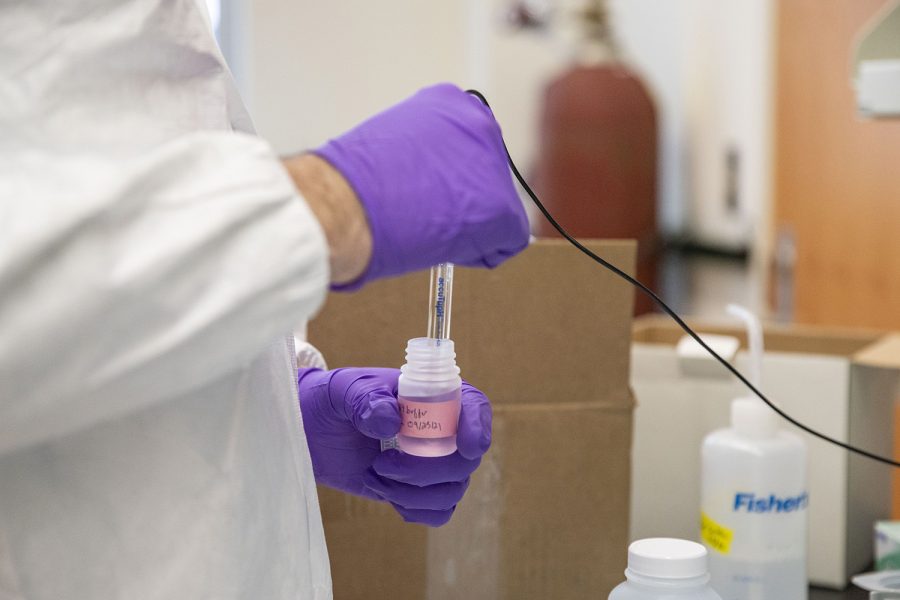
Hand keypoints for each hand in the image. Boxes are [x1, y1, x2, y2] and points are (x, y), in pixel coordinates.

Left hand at [297, 367, 491, 525]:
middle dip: (428, 470)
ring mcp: (432, 462)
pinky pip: (438, 512)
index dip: (479, 426)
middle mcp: (441, 429)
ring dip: (414, 492)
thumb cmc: (332, 399)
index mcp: (432, 394)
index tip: (467, 446)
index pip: (474, 406)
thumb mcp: (343, 389)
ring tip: (375, 474)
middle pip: (465, 460)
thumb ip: (365, 399)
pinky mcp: (418, 490)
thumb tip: (391, 422)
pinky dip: (413, 509)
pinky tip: (383, 490)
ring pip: (452, 490)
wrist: (312, 432)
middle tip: (383, 462)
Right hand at [314, 83, 529, 288]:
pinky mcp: (503, 209)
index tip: (420, 189)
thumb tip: (428, 183)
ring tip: (426, 226)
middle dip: (459, 202)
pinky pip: (503, 243)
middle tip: (423, 212)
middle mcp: (480, 124)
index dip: (442, 181)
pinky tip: (441, 242)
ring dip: (465, 226)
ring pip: (493, 212)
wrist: (348, 203)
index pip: (464, 151)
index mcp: (450, 102)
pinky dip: (475, 253)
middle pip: (483, 180)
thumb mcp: (389, 145)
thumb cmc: (352, 181)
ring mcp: (494, 167)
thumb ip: (421, 155)